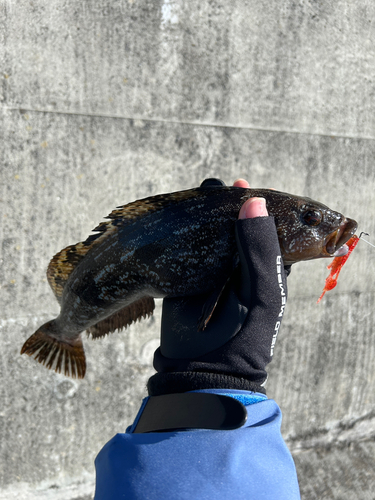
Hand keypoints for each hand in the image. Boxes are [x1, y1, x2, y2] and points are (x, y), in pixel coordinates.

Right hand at [148, 178, 288, 396]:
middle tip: (213, 188)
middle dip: (224, 206)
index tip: (243, 185)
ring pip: (208, 233)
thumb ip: (260, 249)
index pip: (264, 228)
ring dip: (202, 216)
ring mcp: (212, 271)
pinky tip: (176, 216)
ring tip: (194, 197)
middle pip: (233, 226)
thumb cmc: (244, 337)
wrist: (203, 372)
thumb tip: (253, 202)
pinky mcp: (186, 278)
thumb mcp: (262, 293)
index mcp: (264, 268)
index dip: (256, 206)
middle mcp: (239, 266)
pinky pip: (185, 248)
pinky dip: (181, 231)